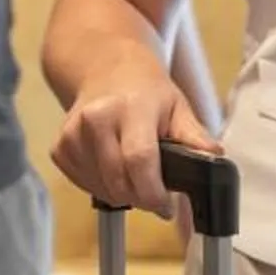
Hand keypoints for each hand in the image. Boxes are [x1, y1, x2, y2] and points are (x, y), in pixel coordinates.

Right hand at [52, 48, 218, 218]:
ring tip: (136, 177)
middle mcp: (96, 118)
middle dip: (141, 198)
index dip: (154, 192)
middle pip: (118, 181)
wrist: (106, 69)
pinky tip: (113, 170)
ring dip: (122, 194)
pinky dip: (101, 187)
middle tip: (155, 195)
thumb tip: (215, 159)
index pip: (138, 160)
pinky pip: (82, 184)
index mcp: (131, 107)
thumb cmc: (147, 92)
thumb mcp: (178, 108)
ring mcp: (73, 133)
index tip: (166, 205)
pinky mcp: (59, 147)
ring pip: (100, 188)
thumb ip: (195, 137)